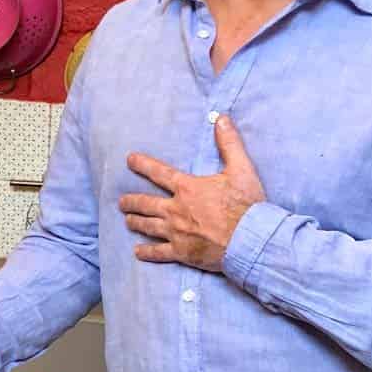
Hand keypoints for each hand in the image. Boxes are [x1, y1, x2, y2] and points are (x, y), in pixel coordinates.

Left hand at [120, 114, 265, 270]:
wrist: (250, 239)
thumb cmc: (246, 205)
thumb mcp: (241, 169)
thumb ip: (229, 143)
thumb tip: (222, 119)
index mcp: (187, 188)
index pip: (159, 173)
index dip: (143, 165)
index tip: (129, 160)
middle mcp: (176, 210)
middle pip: (147, 203)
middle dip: (132, 201)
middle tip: (121, 201)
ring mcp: (176, 232)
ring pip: (148, 226)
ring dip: (135, 222)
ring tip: (127, 220)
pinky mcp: (182, 252)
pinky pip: (159, 252)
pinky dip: (147, 252)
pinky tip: (138, 252)